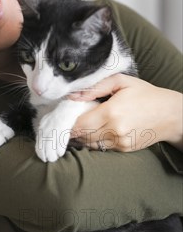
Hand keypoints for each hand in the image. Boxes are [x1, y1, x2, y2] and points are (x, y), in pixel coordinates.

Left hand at [68, 74, 182, 151]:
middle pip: (82, 136)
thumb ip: (96, 87)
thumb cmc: (146, 94)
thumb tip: (73, 95)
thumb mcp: (122, 82)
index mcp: (111, 112)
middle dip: (71, 132)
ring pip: (90, 144)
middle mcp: (115, 130)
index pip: (79, 124)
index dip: (67, 124)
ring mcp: (120, 142)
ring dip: (81, 138)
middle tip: (64, 125)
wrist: (171, 114)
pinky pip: (101, 147)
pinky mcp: (124, 149)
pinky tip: (92, 133)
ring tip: (76, 129)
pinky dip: (93, 141)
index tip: (60, 120)